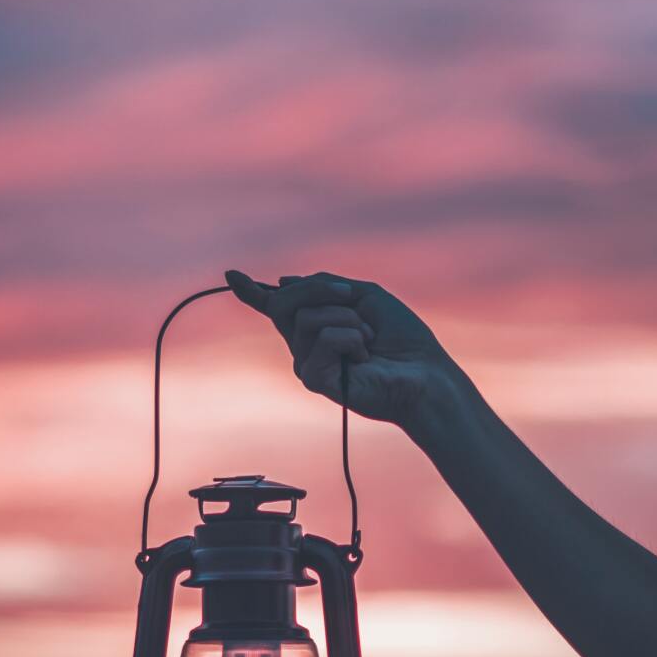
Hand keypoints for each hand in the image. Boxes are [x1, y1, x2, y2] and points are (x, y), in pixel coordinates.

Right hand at [223, 268, 460, 430]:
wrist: (424, 374)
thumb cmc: (402, 339)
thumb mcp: (364, 296)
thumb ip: (325, 286)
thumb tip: (282, 283)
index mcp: (317, 326)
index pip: (276, 308)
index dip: (252, 292)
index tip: (231, 276)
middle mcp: (306, 346)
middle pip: (284, 302)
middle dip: (319, 289)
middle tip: (351, 297)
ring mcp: (308, 364)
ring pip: (307, 318)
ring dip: (348, 319)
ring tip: (369, 339)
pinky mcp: (316, 380)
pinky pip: (323, 338)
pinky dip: (351, 338)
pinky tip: (364, 356)